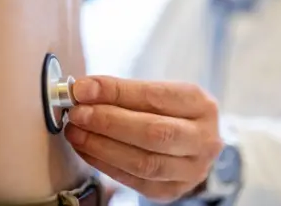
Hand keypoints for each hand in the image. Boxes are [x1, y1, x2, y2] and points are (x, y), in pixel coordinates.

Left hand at [65, 76, 222, 202]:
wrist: (191, 143)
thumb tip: (84, 90)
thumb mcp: (157, 94)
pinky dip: (105, 164)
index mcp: (202, 105)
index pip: (156, 96)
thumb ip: (124, 92)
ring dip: (102, 146)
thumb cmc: (170, 113)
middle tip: (78, 114)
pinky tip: (86, 150)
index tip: (84, 89)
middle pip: (154, 133)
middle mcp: (204, 139)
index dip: (117, 92)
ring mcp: (192, 169)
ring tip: (76, 132)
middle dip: (109, 122)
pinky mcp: (173, 190)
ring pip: (144, 162)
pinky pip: (135, 181)